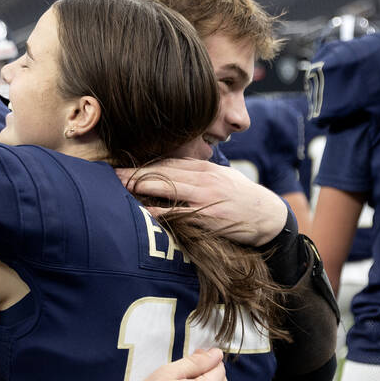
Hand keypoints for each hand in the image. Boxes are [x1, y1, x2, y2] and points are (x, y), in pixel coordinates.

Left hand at [116, 159, 287, 245]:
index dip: (143, 165)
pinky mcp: (208, 217)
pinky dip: (159, 212)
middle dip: (134, 173)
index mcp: (205, 168)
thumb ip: (199, 174)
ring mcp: (205, 198)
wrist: (268, 216)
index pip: (167, 163)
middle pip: (162, 172)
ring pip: (167, 187)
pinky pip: (178, 214)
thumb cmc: (242, 198)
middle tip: (112, 175)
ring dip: (141, 186)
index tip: (123, 167)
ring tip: (120, 188)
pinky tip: (142, 211)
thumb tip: (173, 171)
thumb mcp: (222, 178)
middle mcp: (203, 179)